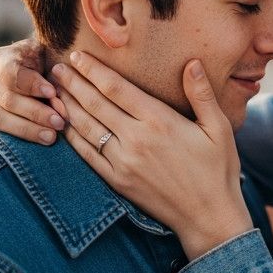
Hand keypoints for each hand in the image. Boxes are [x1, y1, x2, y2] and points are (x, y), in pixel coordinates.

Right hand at [0, 38, 66, 155]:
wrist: (35, 71)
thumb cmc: (46, 65)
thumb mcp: (49, 61)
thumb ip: (52, 78)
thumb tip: (57, 102)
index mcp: (1, 58)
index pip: (12, 73)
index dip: (33, 84)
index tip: (53, 93)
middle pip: (7, 99)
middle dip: (36, 112)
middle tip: (59, 123)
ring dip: (23, 129)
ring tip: (49, 137)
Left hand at [52, 51, 253, 260]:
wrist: (209, 217)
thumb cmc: (217, 170)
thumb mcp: (219, 128)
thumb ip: (202, 94)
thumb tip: (192, 63)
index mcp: (160, 121)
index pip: (117, 88)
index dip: (94, 70)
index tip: (78, 55)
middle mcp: (137, 139)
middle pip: (95, 104)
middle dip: (73, 83)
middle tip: (56, 66)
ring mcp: (124, 162)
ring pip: (86, 127)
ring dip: (67, 106)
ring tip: (53, 90)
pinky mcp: (117, 181)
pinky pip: (87, 155)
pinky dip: (72, 137)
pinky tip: (63, 125)